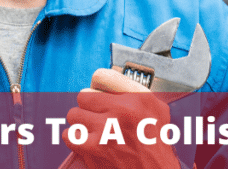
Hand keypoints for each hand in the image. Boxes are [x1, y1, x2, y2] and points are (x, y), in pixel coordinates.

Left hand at [64, 68, 180, 168]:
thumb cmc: (157, 144)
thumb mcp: (157, 110)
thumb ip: (134, 93)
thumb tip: (110, 84)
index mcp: (138, 99)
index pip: (101, 76)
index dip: (97, 86)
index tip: (98, 93)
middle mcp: (121, 112)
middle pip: (83, 96)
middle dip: (88, 106)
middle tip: (95, 115)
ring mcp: (105, 132)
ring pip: (73, 115)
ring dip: (80, 122)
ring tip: (90, 129)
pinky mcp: (94, 151)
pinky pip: (70, 136)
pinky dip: (75, 139)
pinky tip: (86, 142)